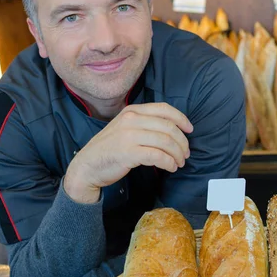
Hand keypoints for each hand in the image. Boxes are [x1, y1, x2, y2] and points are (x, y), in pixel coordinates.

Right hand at [64, 103, 192, 202]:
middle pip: (168, 127)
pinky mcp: (128, 152)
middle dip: (182, 141)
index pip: (164, 109)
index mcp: (132, 111)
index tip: (189, 129)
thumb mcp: (124, 128)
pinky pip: (157, 156)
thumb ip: (144, 123)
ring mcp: (129, 135)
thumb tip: (172, 129)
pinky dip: (168, 162)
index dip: (181, 118)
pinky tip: (170, 167)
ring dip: (177, 154)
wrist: (87, 166)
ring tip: (179, 162)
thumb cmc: (109, 149)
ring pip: (165, 141)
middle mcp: (131, 119)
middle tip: (186, 153)